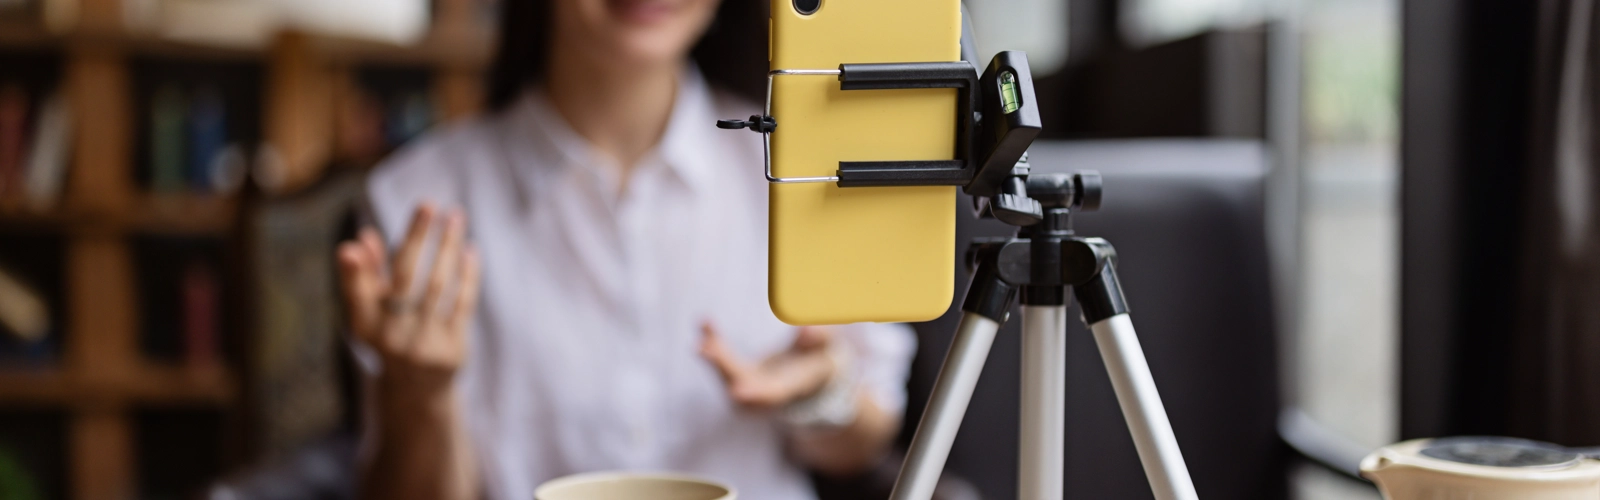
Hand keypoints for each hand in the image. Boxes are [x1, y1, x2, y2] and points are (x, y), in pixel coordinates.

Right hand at [337, 203, 480, 400]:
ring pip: (438, 286)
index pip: (363, 286)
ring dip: (447, 247)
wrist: (417, 391)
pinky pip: (462, 303)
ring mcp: (424, 345)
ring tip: (455, 218)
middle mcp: (392, 336)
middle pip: (407, 278)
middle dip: (418, 238)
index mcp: (365, 325)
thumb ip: (365, 276)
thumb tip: (361, 238)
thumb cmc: (391, 337)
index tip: (370, 229)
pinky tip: (470, 250)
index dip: (365, 261)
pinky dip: (467, 274)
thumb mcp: (370, 312)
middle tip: (430, 204)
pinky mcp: (452, 351)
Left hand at [700, 322, 837, 409]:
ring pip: (727, 375)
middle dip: (722, 368)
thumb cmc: (819, 358)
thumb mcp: (825, 348)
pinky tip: (704, 322)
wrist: (808, 376)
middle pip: (741, 385)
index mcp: (789, 389)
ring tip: (706, 330)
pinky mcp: (738, 378)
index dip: (755, 395)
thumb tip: (805, 328)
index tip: (736, 392)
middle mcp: (765, 395)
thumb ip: (818, 337)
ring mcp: (749, 389)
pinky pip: (721, 364)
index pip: (770, 396)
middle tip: (702, 349)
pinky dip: (713, 344)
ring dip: (714, 355)